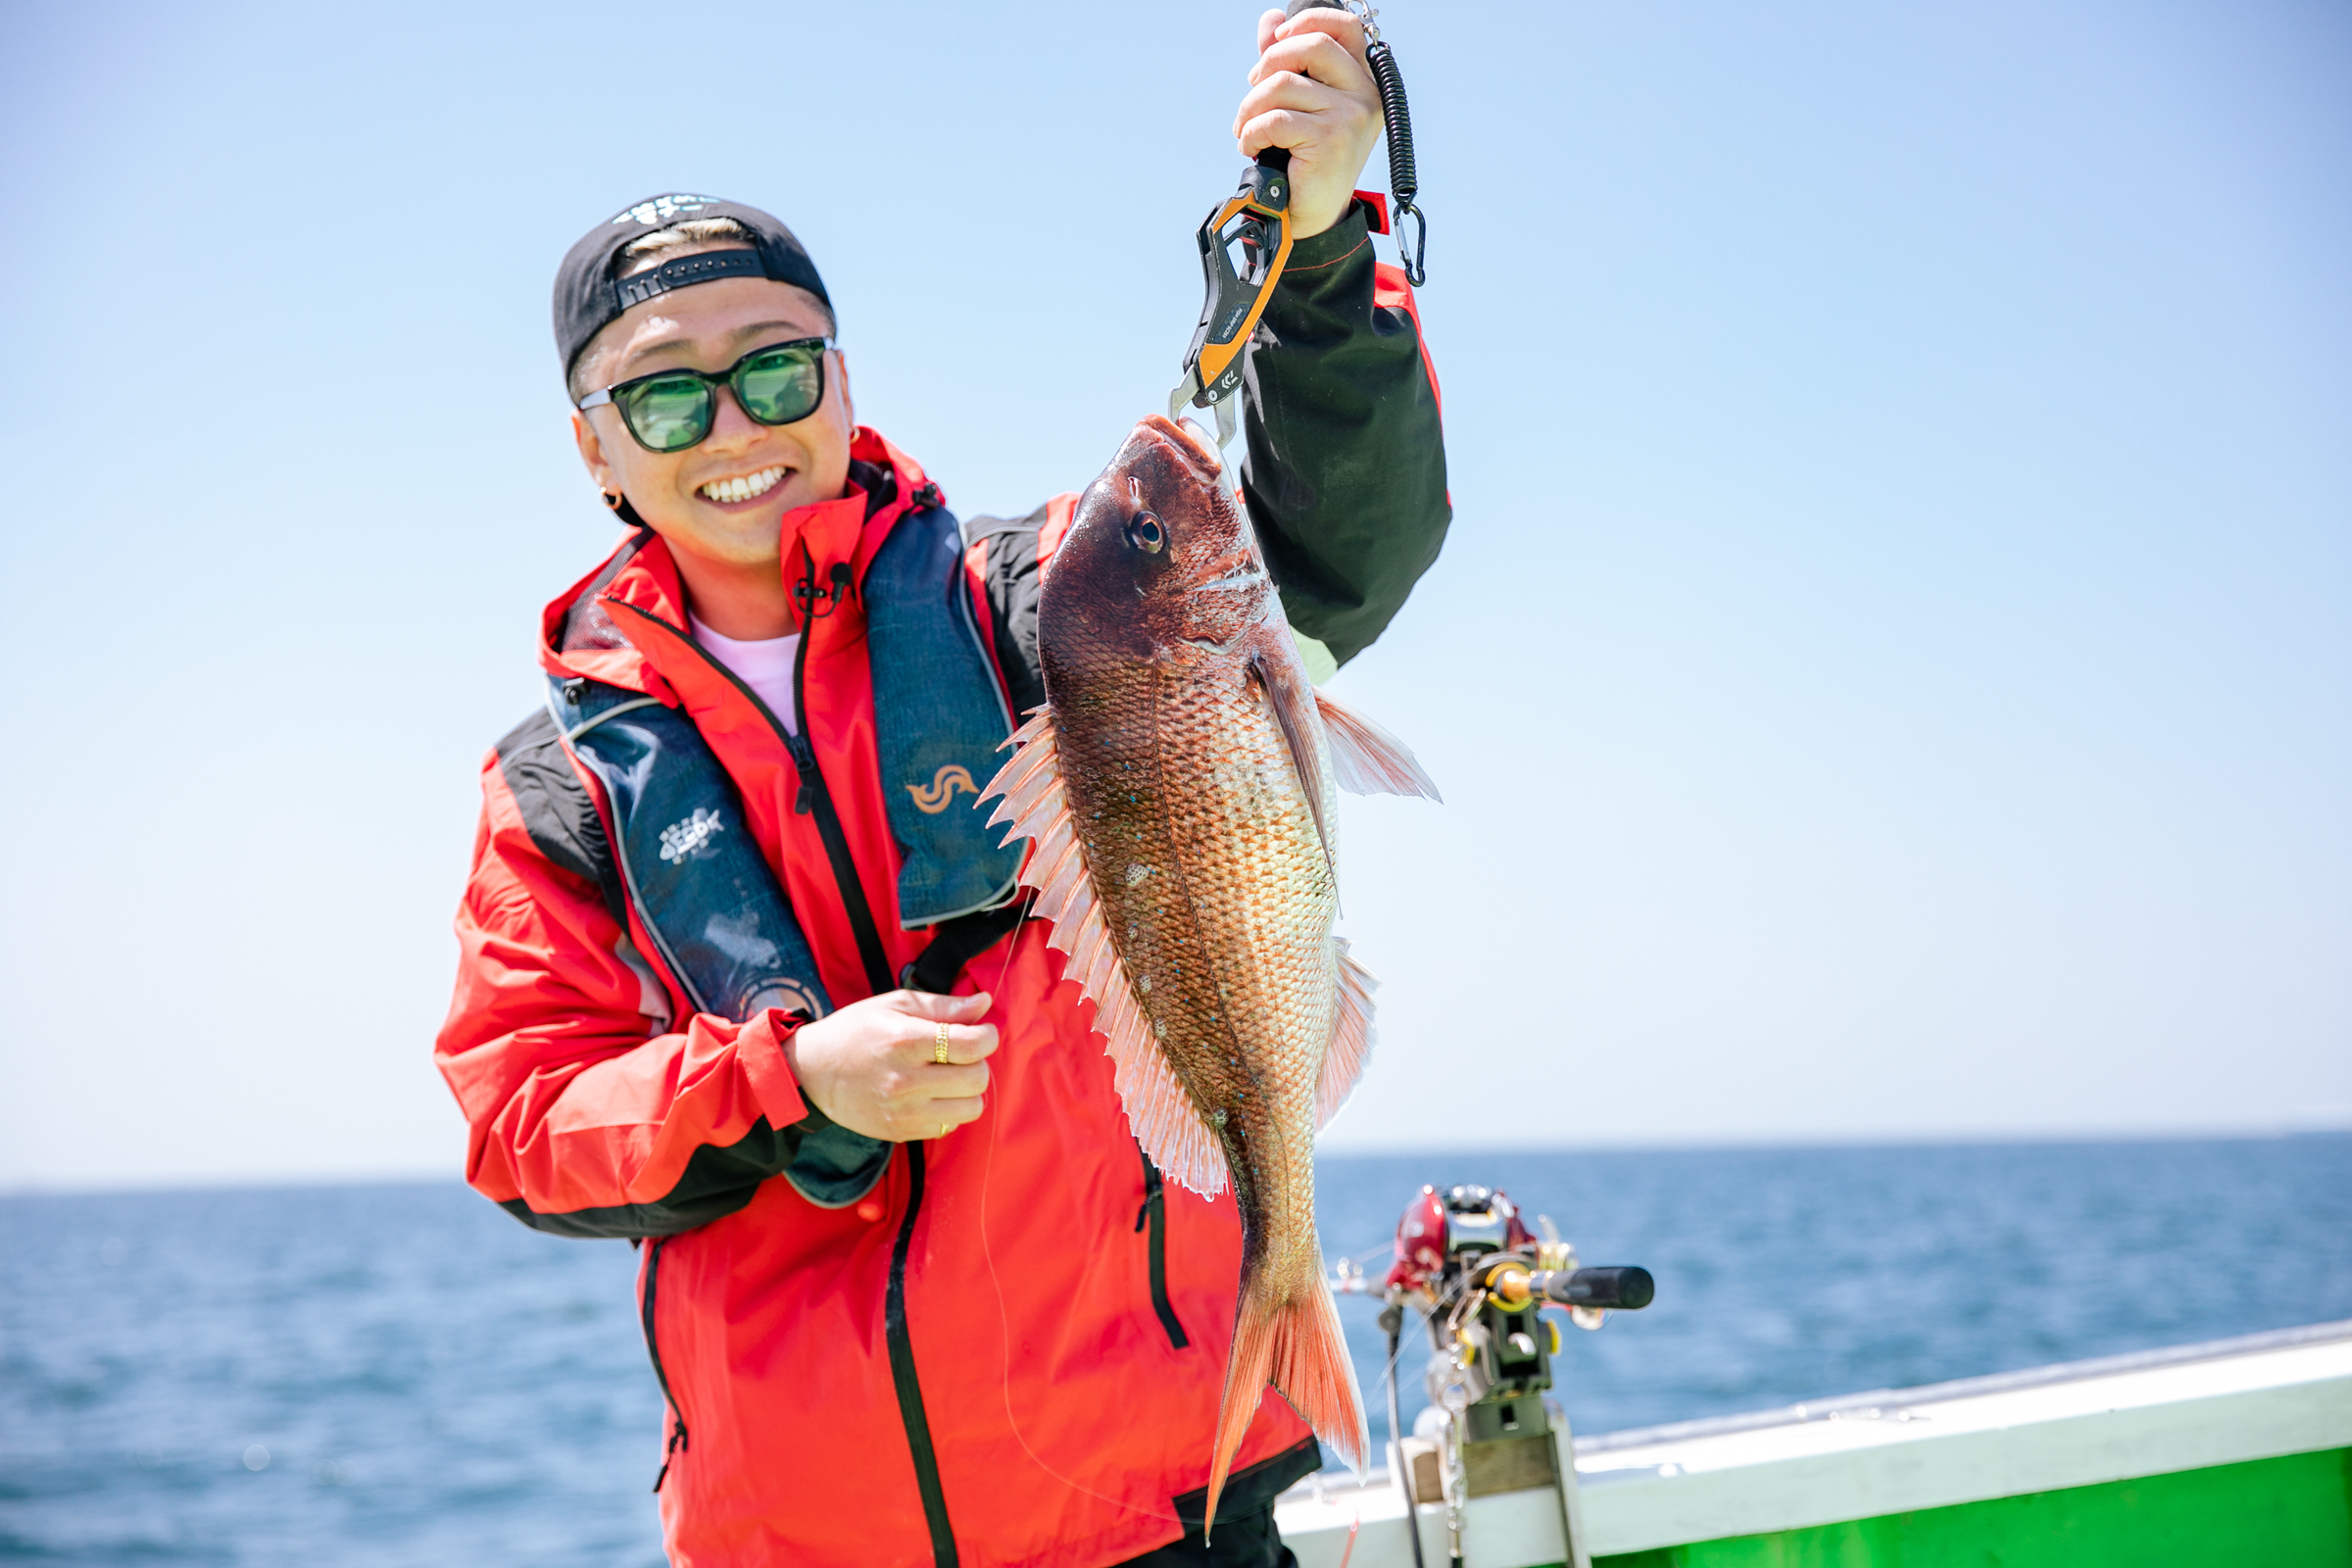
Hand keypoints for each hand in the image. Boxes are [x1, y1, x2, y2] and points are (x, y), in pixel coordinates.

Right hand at [782, 990, 997, 1142]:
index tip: (982, 1032)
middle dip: (978, 1062)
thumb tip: (985, 1004)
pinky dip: (949, 1109)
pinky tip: (932, 1093)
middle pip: (976, 1079)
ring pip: (970, 1108)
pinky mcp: (901, 1131)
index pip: (972, 1046)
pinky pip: (949, 1125)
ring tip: (950, 1075)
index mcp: (905, 1041)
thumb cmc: (855, 1031)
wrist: (812, 1072)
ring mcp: (903, 1111)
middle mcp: (905, 1080)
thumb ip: (944, 1006)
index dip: (988, 1037)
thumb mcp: (896, 1005)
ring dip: (968, 1090)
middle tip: (963, 1054)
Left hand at [1235, 6, 1382, 239]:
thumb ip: (1287, 61)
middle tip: (1253, 90)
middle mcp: (1364, 96)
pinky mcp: (1329, 140)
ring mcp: (1350, 117)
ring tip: (1246, 130)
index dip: (1308, 21)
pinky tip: (1252, 147)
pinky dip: (1251, 132)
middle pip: (1310, 46)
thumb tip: (1270, 20)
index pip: (1345, 27)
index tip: (1276, 40)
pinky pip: (1275, 119)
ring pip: (1282, 85)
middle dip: (1268, 63)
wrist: (1312, 216)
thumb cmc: (1306, 161)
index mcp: (1362, 83)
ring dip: (1250, 108)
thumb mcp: (1299, 105)